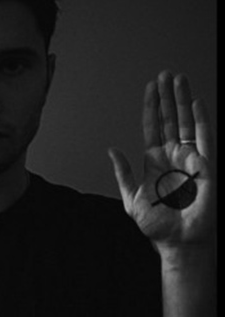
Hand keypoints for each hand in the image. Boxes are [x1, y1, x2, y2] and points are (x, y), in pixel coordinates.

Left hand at [108, 71, 215, 247]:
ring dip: (182, 101)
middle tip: (165, 74)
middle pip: (171, 119)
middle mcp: (173, 156)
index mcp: (154, 161)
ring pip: (186, 123)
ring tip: (178, 79)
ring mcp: (190, 159)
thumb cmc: (157, 224)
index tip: (150, 86)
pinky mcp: (206, 167)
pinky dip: (201, 120)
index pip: (153, 126)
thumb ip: (123, 172)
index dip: (152, 106)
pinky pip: (205, 139)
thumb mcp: (131, 197)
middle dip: (168, 96)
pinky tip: (195, 103)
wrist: (177, 242)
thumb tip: (112, 149)